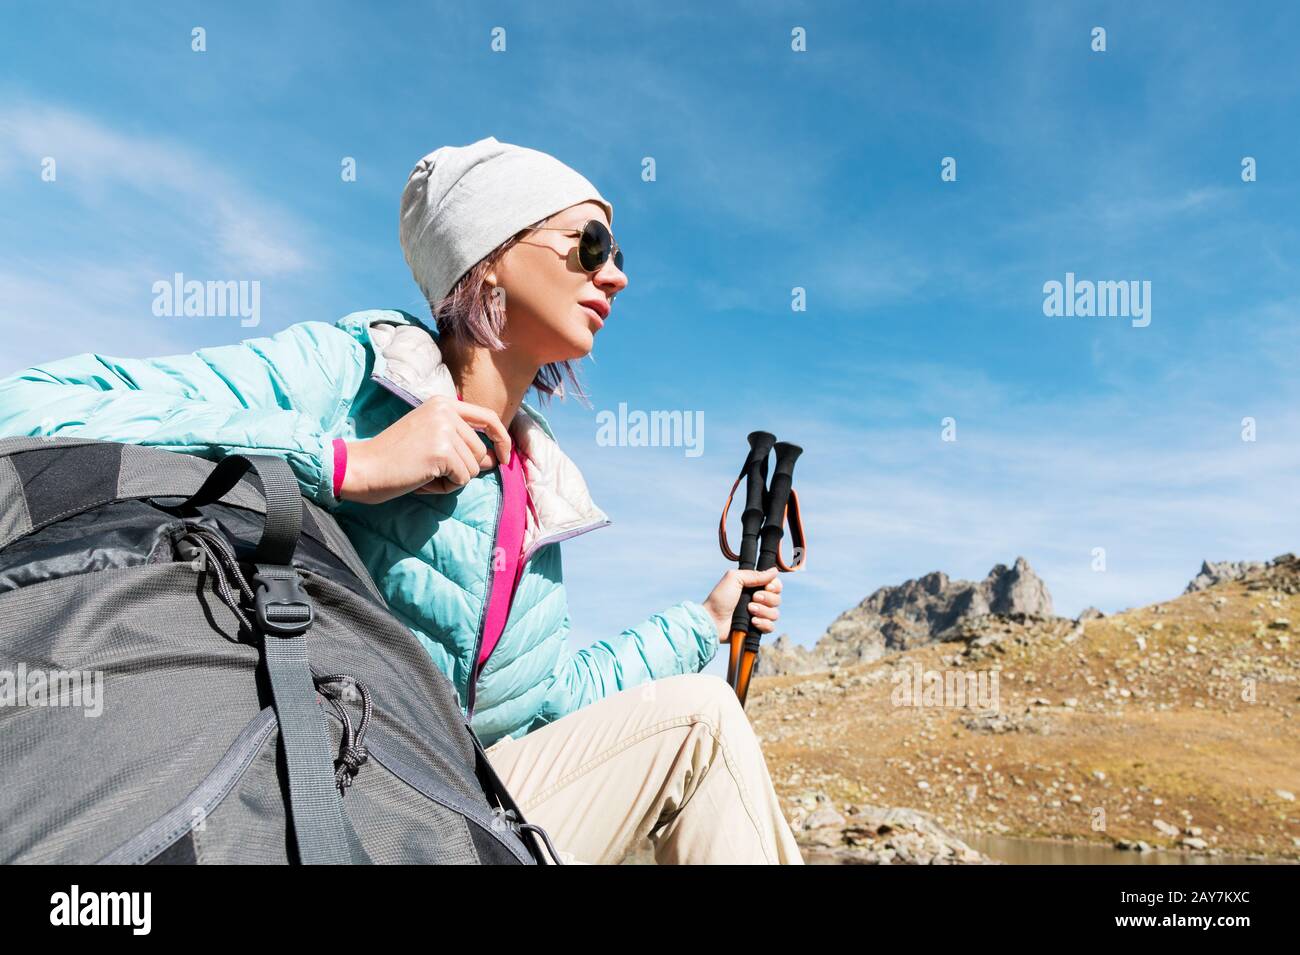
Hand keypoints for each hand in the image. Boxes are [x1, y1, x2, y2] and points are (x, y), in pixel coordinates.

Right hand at [339, 395, 511, 504]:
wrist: (364, 468)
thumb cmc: (394, 458)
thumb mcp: (430, 438)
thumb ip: (462, 443)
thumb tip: (496, 459)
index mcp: (443, 403)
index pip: (488, 417)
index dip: (502, 438)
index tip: (504, 456)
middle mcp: (446, 411)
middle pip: (480, 451)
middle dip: (461, 469)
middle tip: (429, 469)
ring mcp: (444, 430)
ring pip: (474, 468)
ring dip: (452, 479)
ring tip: (423, 473)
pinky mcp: (442, 451)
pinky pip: (463, 479)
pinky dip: (445, 487)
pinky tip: (422, 480)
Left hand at [701, 566, 781, 642]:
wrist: (712, 620)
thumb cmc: (720, 598)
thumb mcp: (734, 578)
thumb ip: (755, 574)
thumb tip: (774, 571)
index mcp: (753, 587)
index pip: (775, 585)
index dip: (774, 586)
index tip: (767, 587)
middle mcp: (758, 600)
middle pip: (777, 599)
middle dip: (767, 598)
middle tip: (753, 598)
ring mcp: (758, 615)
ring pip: (775, 613)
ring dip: (763, 611)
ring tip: (749, 610)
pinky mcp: (756, 629)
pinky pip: (770, 627)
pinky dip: (763, 624)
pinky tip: (753, 622)